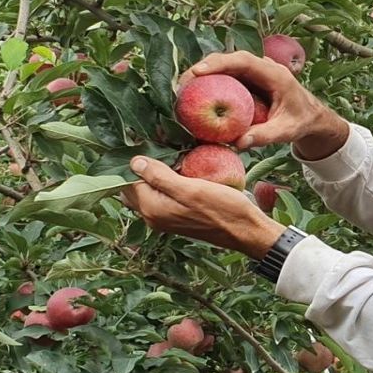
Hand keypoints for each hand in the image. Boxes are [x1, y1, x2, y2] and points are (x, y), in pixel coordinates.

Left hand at [121, 156, 285, 258]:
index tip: (146, 141)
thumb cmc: (223, 208)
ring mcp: (164, 219)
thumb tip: (134, 162)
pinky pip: (160, 197)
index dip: (134, 160)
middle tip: (157, 147)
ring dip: (152, 175)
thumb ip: (160, 177)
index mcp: (152, 208)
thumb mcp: (191, 188)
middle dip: (140, 168)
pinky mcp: (176, 218)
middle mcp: (153, 217)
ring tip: (168, 156)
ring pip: (146, 192)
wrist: (245, 231)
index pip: (127, 181)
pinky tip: (178, 171)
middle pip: (133, 188)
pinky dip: (163, 183)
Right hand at [184, 51, 348, 156]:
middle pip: (229, 59)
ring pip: (226, 66)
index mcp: (275, 75)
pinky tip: (196, 95)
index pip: (244, 61)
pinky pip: (228, 76)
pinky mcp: (249, 79)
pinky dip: (211, 82)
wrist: (311, 116)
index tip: (198, 72)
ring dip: (204, 74)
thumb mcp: (286, 131)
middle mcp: (264, 67)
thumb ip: (264, 136)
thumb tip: (238, 143)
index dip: (220, 63)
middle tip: (182, 84)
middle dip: (204, 67)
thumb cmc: (301, 122)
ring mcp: (256, 72)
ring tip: (183, 90)